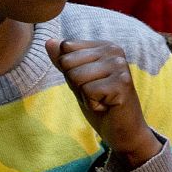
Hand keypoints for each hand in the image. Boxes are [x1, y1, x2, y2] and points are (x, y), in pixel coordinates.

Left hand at [47, 39, 161, 171]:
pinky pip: (87, 91)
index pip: (66, 48)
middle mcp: (115, 51)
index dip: (70, 70)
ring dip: (84, 95)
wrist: (123, 130)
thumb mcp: (77, 80)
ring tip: (101, 99)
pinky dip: (92, 104)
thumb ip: (64, 61)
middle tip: (96, 93)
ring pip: (76, 77)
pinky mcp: (122, 84)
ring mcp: (120, 66)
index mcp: (105, 46)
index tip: (90, 81)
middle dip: (75, 83)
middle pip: (68, 62)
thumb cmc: (101, 103)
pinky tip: (107, 106)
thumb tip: (48, 41)